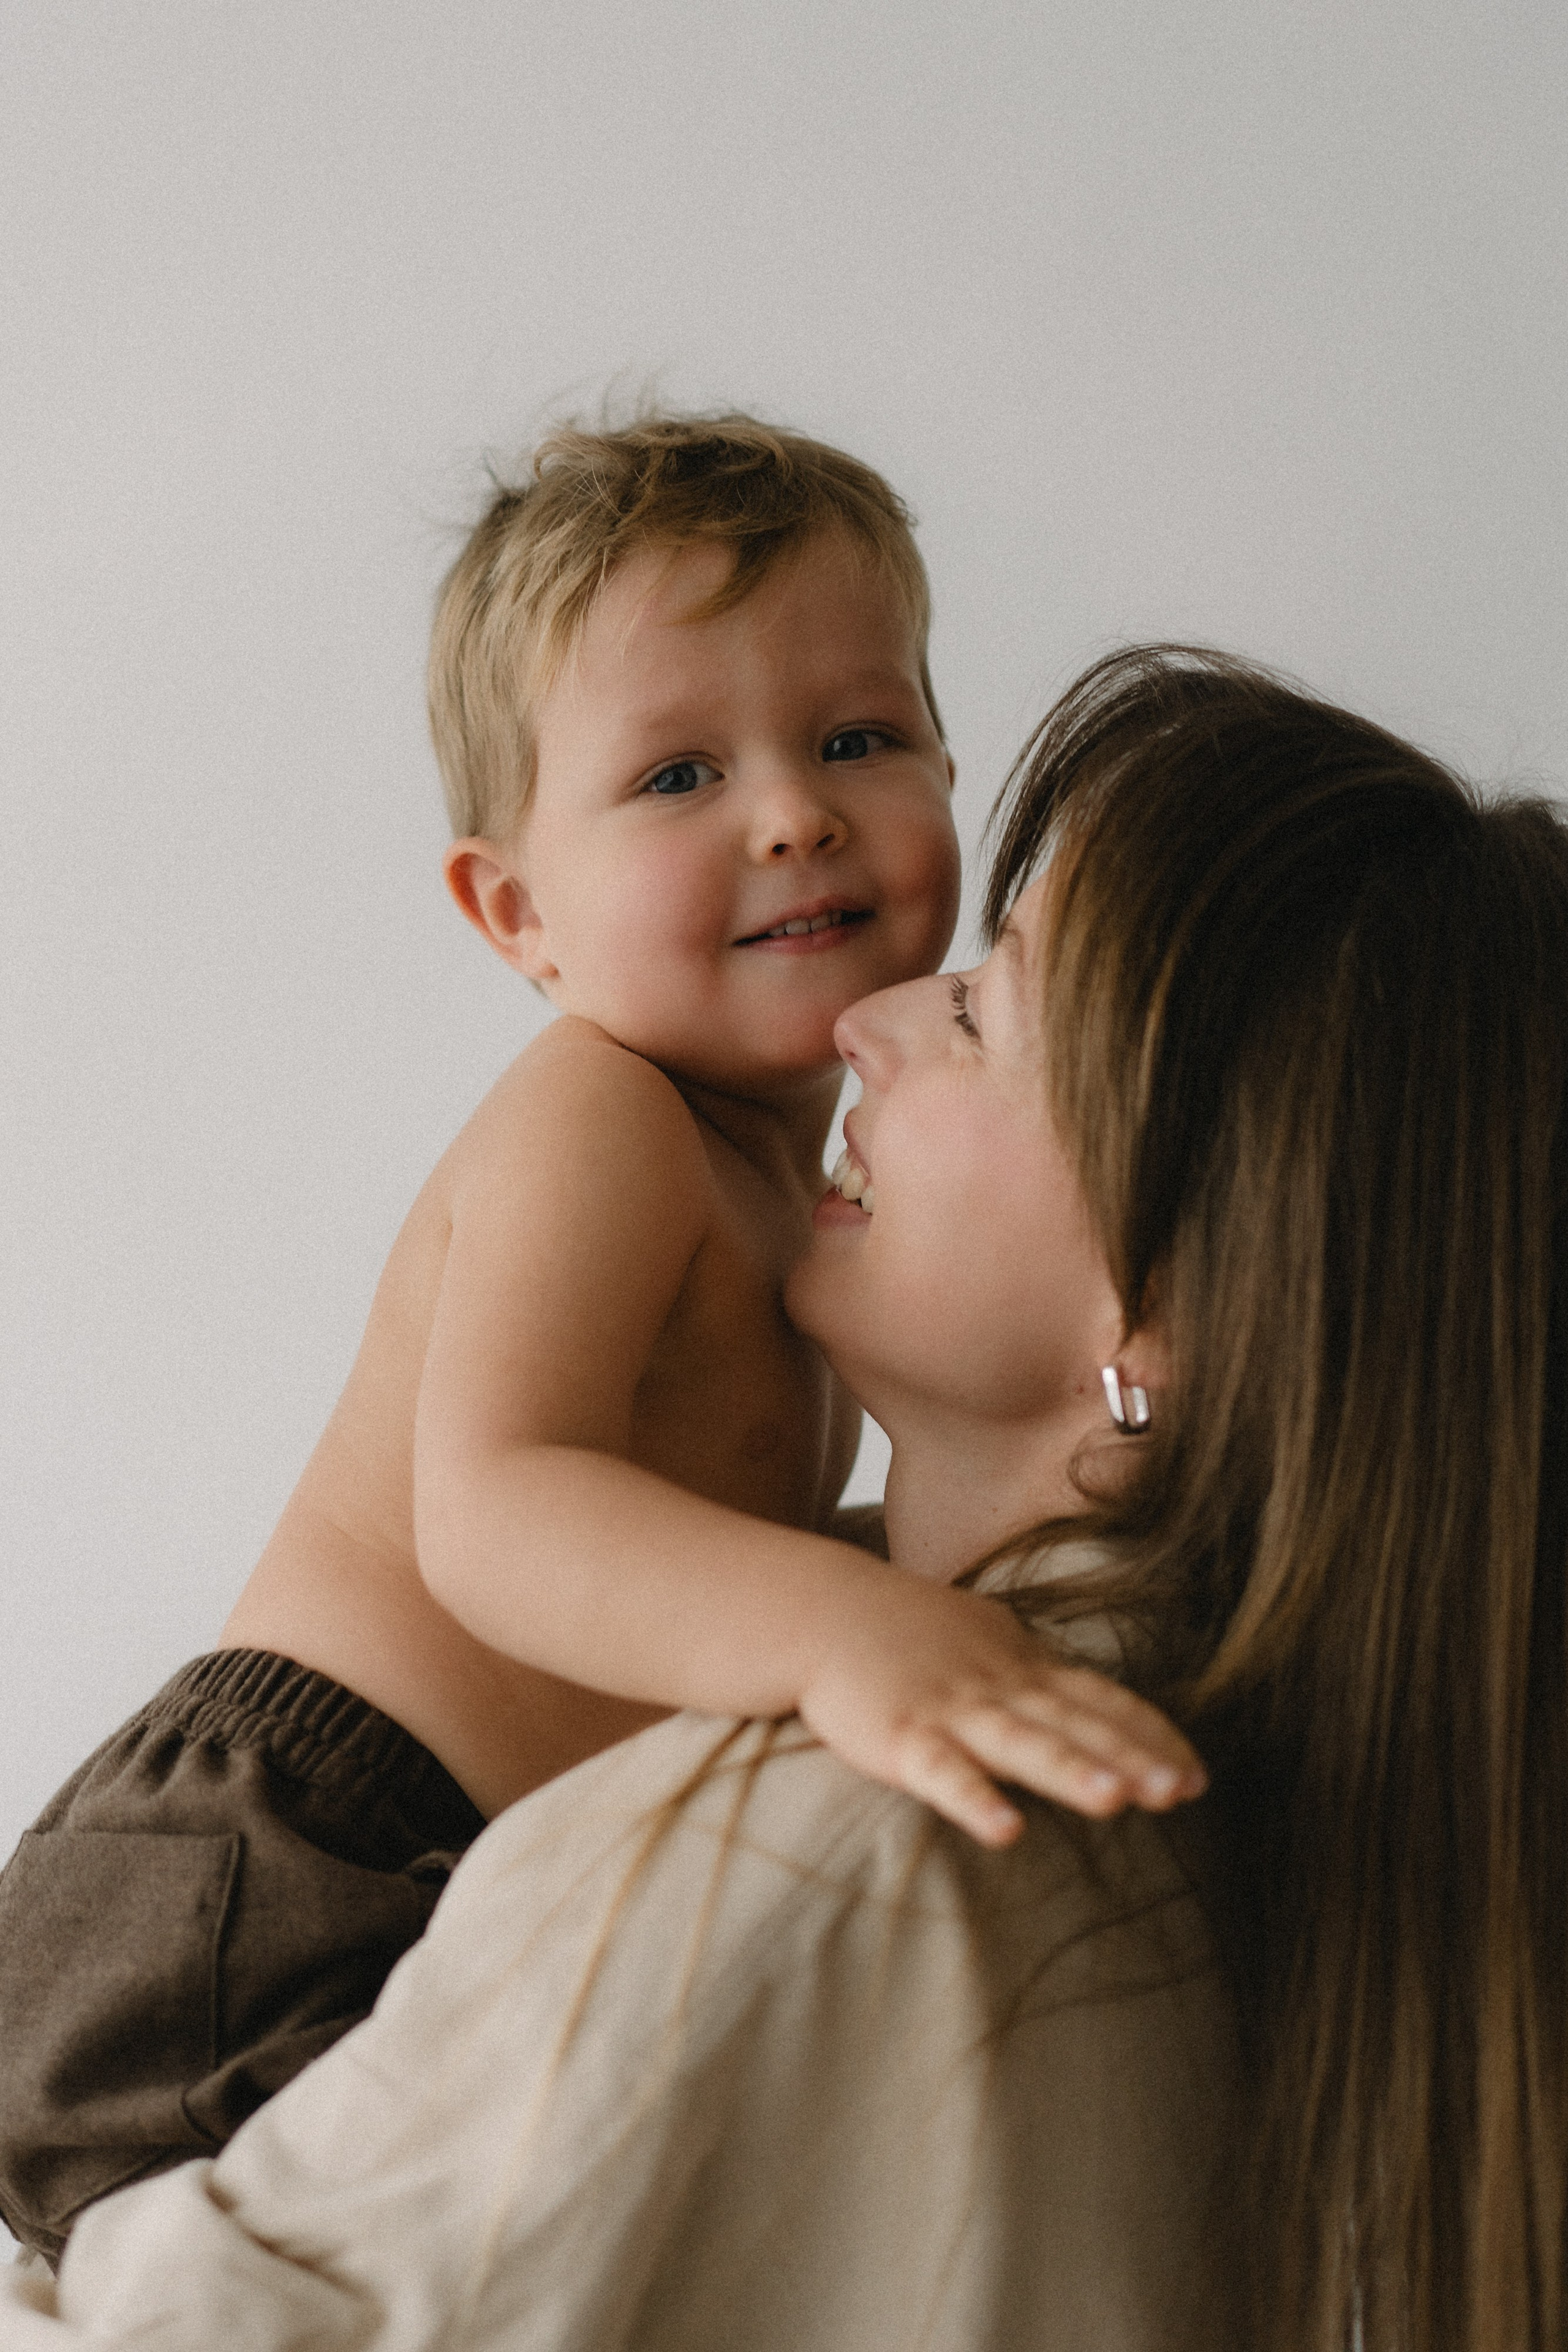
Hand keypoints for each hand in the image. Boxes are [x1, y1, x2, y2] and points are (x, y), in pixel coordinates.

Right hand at [795, 1577, 1206, 1847]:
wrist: (823, 1607)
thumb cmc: (906, 1627)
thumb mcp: (985, 1636)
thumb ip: (1035, 1668)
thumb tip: (1083, 1692)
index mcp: (1023, 1667)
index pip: (1101, 1701)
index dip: (1151, 1736)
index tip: (1199, 1774)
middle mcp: (999, 1686)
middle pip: (1076, 1723)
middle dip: (1133, 1757)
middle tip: (1185, 1790)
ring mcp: (952, 1709)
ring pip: (1021, 1742)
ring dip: (1070, 1770)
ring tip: (1118, 1801)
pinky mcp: (901, 1736)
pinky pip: (942, 1773)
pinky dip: (974, 1799)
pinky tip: (1005, 1832)